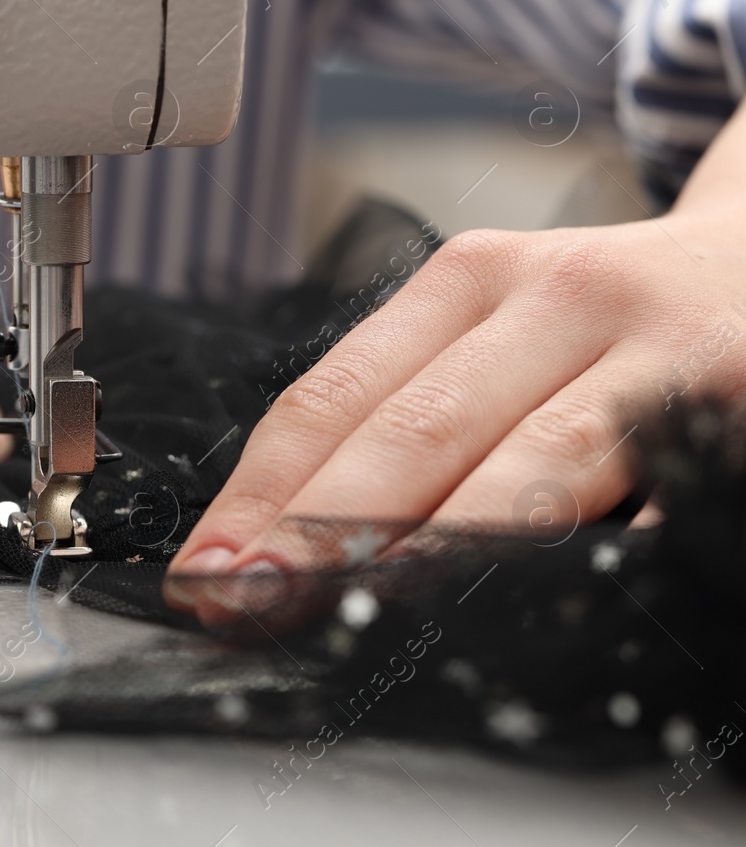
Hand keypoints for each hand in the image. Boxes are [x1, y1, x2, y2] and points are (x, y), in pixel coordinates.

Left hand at [167, 111, 745, 616]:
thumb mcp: (504, 328)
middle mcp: (555, 294)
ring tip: (350, 616)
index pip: (330, 398)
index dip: (258, 496)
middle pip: (410, 432)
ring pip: (526, 466)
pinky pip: (646, 504)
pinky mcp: (732, 403)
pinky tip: (516, 609)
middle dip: (316, 536)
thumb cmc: (613, 325)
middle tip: (247, 610)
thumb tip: (280, 542)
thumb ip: (414, 413)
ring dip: (427, 556)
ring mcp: (655, 347)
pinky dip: (574, 561)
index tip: (203, 575)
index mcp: (468, 279)